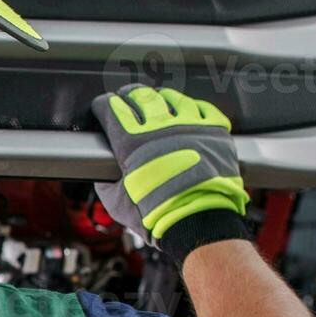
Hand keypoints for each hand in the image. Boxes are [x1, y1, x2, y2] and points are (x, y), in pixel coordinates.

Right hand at [91, 84, 248, 257]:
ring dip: (159, 97)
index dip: (102, 105)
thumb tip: (101, 171)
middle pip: (140, 95)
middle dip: (128, 95)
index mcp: (131, 142)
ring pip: (170, 97)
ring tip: (155, 102)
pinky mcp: (214, 130)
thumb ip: (104, 180)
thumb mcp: (116, 202)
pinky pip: (201, 107)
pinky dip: (191, 106)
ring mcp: (189, 125)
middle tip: (125, 98)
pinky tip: (186, 111)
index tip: (102, 107)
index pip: (111, 108)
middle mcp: (160, 127)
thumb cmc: (156, 215)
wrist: (199, 221)